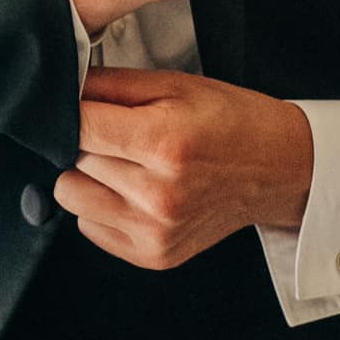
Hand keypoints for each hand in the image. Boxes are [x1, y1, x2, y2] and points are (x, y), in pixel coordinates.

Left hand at [53, 65, 313, 269]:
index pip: (77, 126)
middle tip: (124, 134)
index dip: (75, 110)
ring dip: (89, 176)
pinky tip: (135, 190)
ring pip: (72, 196)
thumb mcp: (174, 85)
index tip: (85, 106)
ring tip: (127, 162)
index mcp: (164, 143)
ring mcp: (155, 231)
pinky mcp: (153, 255)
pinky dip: (103, 206)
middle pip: (71, 160)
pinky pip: (89, 226)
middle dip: (88, 142)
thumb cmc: (230, 121)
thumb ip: (110, 84)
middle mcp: (158, 194)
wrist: (280, 169)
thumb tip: (60, 84)